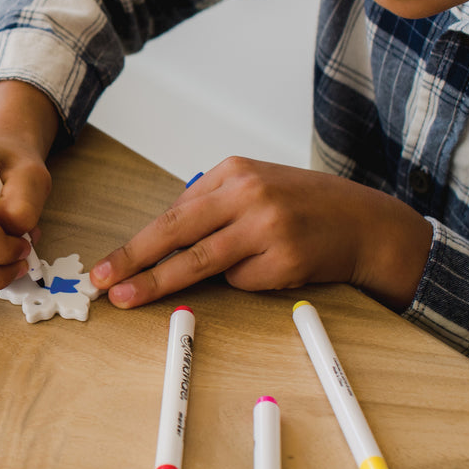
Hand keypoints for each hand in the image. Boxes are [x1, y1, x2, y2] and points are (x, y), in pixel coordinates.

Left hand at [89, 156, 432, 310]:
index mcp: (233, 171)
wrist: (366, 222)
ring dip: (158, 282)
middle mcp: (247, 193)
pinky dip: (242, 282)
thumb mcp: (254, 188)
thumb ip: (211, 207)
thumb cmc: (303, 206)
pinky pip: (242, 281)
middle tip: (102, 279)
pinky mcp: (285, 258)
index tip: (108, 262)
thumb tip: (160, 241)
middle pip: (174, 231)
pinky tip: (266, 269)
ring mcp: (266, 226)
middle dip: (132, 258)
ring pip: (198, 261)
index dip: (136, 241)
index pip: (171, 212)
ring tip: (127, 297)